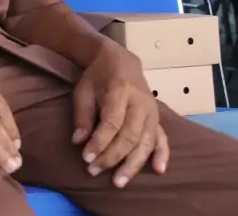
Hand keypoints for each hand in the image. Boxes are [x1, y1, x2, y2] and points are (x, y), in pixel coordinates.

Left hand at [72, 42, 168, 187]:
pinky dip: (162, 154)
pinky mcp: (158, 119)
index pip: (112, 122)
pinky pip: (163, 139)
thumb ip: (82, 114)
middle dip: (112, 157)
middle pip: (130, 136)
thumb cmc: (98, 77)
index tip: (86, 157)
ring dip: (133, 164)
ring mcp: (153, 112)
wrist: (121, 61)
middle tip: (94, 171)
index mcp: (120, 90)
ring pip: (146, 142)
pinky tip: (159, 169)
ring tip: (119, 181)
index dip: (99, 142)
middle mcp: (141, 103)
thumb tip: (78, 141)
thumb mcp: (83, 89)